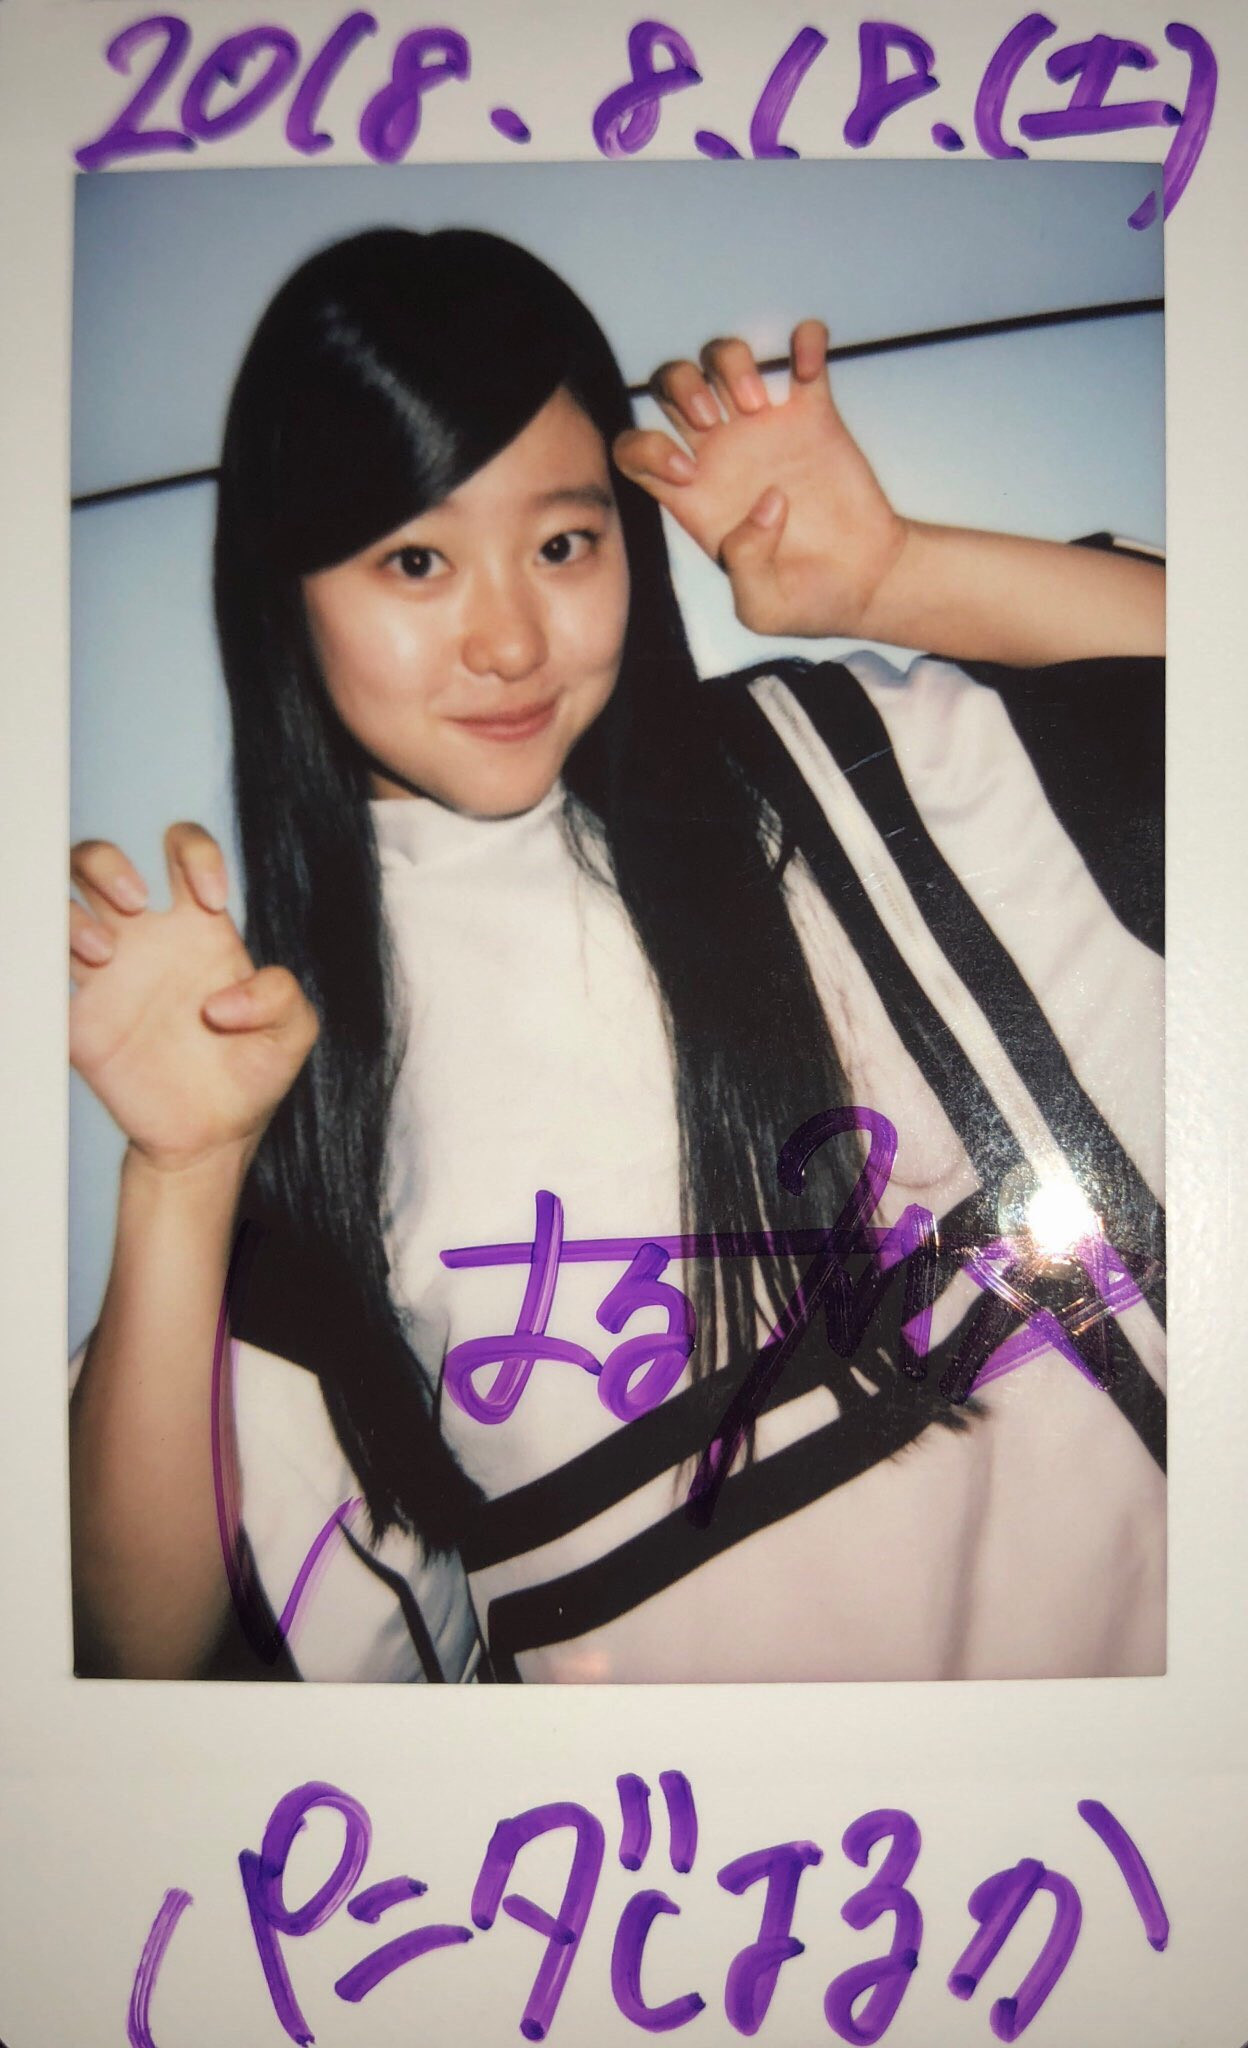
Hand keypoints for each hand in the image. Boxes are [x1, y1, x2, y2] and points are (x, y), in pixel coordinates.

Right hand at [70, 824, 316, 1177]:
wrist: (210, 1139)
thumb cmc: (251, 1076)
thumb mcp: (294, 1033)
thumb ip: (281, 996)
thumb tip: (223, 1000)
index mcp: (197, 928)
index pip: (182, 850)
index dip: (194, 851)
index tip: (213, 899)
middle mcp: (145, 940)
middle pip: (96, 860)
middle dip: (106, 863)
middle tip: (136, 904)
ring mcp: (106, 976)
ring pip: (59, 904)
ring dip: (72, 912)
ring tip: (104, 953)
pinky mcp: (78, 1018)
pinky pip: (39, 971)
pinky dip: (44, 960)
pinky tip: (78, 979)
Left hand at [613, 321, 910, 640]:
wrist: (865, 584)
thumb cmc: (806, 600)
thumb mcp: (763, 606)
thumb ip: (746, 563)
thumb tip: (765, 504)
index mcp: (693, 495)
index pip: (635, 450)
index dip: (645, 449)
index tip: (688, 473)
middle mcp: (721, 453)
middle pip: (671, 386)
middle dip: (681, 389)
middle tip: (714, 423)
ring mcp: (766, 428)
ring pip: (722, 359)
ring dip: (730, 364)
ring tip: (759, 405)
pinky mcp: (813, 414)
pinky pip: (800, 355)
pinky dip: (803, 341)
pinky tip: (808, 360)